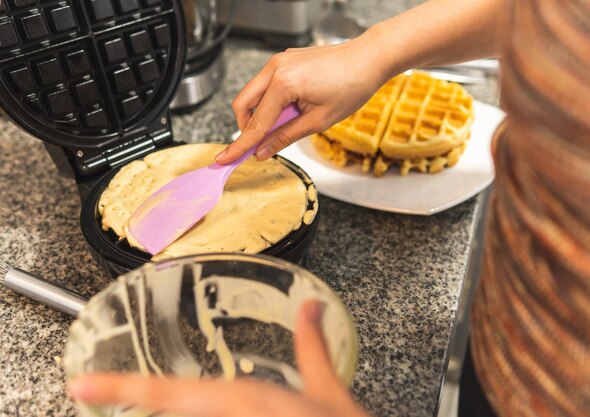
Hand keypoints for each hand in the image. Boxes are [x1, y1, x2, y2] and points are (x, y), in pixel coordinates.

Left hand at [69, 301, 369, 416]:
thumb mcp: (327, 390)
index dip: (120, 390)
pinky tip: (176, 409)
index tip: (80, 386)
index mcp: (245, 398)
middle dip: (129, 398)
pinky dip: (183, 413)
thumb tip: (311, 307)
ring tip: (121, 395)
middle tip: (92, 391)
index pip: (169, 394)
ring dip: (161, 409)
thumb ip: (312, 346)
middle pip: (168, 410)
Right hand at [215, 35, 388, 163]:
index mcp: (283, 84)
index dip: (240, 145)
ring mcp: (279, 61)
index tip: (225, 159)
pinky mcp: (285, 60)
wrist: (368, 59)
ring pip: (253, 93)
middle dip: (247, 127)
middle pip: (243, 103)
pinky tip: (290, 111)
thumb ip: (285, 136)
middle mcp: (275, 68)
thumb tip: (262, 151)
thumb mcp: (318, 121)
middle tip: (259, 145)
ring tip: (286, 124)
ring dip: (260, 114)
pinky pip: (266, 84)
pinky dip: (270, 101)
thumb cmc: (351, 87)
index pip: (255, 123)